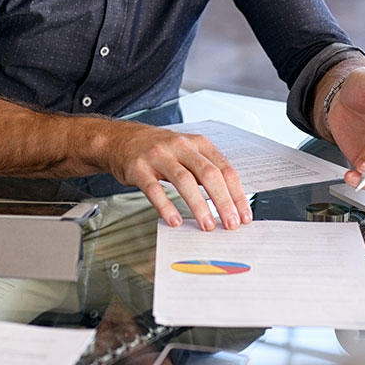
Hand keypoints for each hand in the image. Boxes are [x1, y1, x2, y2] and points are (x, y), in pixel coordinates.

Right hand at [104, 124, 252, 230]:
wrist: (121, 140)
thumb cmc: (158, 149)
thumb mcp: (186, 151)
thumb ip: (205, 170)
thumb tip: (228, 202)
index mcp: (197, 143)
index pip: (225, 169)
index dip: (236, 194)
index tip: (243, 215)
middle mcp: (180, 146)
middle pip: (208, 174)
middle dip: (223, 201)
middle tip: (230, 223)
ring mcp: (159, 156)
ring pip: (184, 181)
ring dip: (199, 206)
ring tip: (207, 225)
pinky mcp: (139, 168)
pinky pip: (155, 189)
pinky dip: (166, 206)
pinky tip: (174, 220)